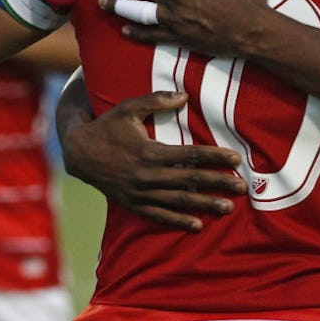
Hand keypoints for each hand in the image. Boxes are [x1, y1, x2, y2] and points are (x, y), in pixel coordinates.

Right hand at [61, 90, 246, 231]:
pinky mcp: (132, 204)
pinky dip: (178, 221)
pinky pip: (159, 216)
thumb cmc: (107, 125)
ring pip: (178, 202)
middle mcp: (147, 175)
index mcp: (149, 152)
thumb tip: (184, 95)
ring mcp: (140, 193)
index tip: (236, 159)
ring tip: (227, 208)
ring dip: (204, 205)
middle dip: (217, 184)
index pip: (190, 155)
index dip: (214, 157)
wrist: (78, 152)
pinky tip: (197, 225)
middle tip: (242, 187)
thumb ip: (156, 100)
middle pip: (190, 181)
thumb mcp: (128, 107)